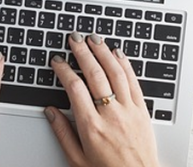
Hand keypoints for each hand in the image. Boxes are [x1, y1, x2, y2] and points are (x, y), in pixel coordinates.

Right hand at [45, 33, 159, 166]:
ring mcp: (128, 111)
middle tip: (75, 38)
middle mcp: (110, 115)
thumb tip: (50, 112)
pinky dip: (125, 64)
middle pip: (95, 74)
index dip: (64, 70)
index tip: (57, 61)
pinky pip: (134, 81)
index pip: (74, 88)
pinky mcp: (142, 111)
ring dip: (104, 52)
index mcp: (91, 127)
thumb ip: (62, 133)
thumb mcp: (77, 159)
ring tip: (94, 39)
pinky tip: (118, 53)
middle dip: (83, 52)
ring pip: (115, 73)